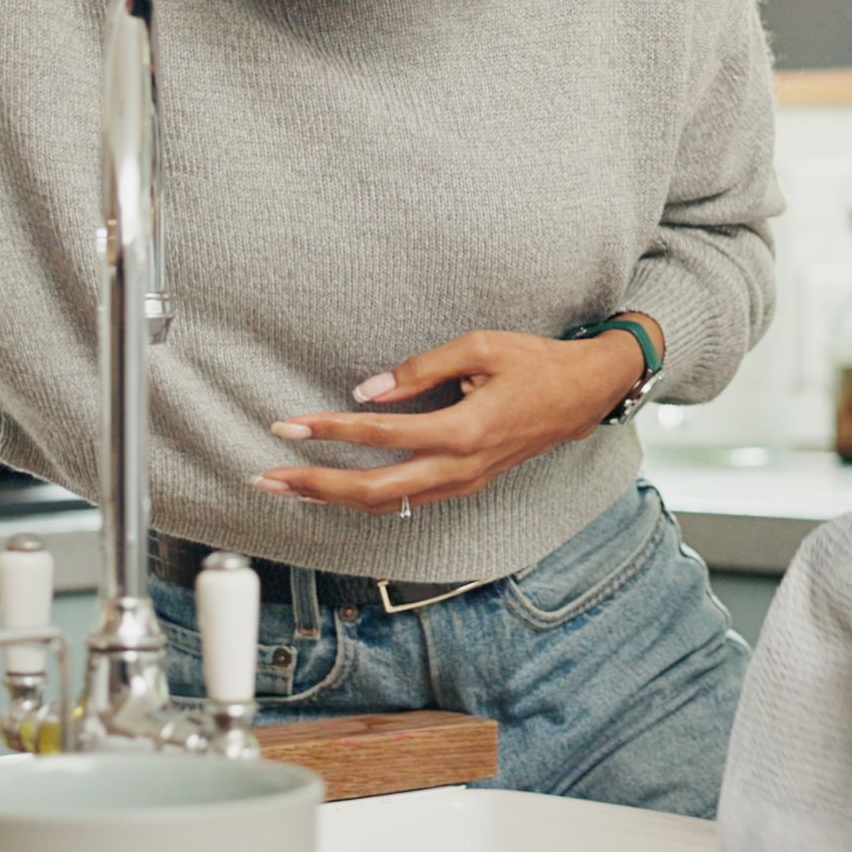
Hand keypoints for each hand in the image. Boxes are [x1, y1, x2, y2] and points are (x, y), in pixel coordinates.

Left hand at [255, 319, 653, 514]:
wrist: (584, 394)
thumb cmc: (535, 364)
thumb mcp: (480, 347)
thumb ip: (420, 368)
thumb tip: (366, 390)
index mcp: (464, 431)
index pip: (382, 435)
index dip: (330, 430)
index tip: (288, 425)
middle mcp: (460, 468)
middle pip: (375, 490)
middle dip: (315, 485)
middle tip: (266, 475)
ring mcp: (462, 484)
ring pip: (388, 505)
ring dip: (332, 498)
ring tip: (285, 487)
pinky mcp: (463, 485)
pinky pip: (406, 502)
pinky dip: (364, 500)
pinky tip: (332, 491)